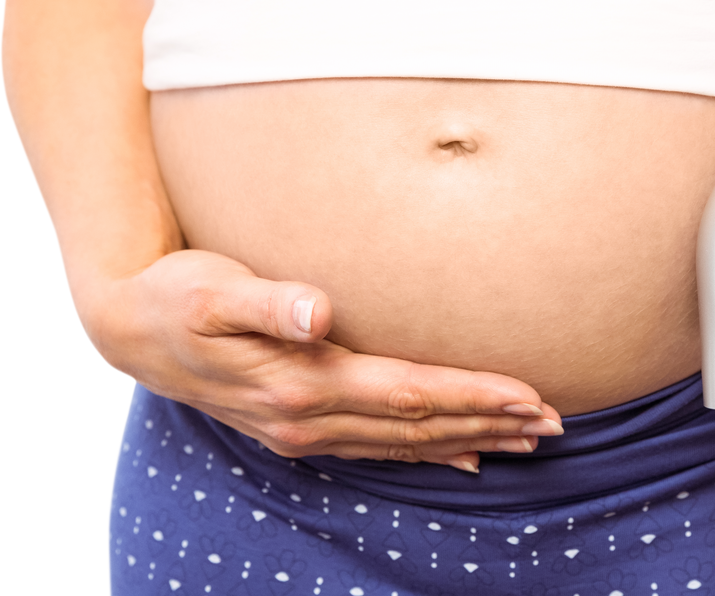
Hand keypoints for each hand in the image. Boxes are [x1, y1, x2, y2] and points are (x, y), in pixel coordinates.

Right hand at [83, 249, 563, 471]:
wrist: (129, 330)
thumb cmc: (177, 296)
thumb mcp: (213, 290)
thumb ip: (269, 301)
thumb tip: (318, 313)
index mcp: (302, 385)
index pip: (409, 395)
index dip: (473, 395)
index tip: (530, 395)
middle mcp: (309, 419)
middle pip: (420, 425)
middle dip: (490, 422)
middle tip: (554, 423)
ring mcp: (304, 430)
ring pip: (407, 442)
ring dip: (470, 438)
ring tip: (526, 437)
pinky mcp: (300, 426)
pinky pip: (380, 447)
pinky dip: (427, 451)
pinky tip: (463, 455)